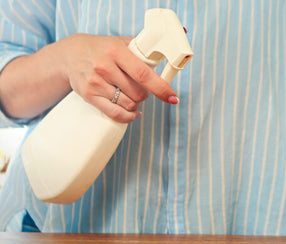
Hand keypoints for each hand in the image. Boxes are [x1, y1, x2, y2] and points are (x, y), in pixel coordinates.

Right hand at [58, 34, 177, 122]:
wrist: (71, 54)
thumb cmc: (102, 48)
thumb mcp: (122, 43)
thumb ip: (143, 50)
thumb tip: (170, 51)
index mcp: (116, 51)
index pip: (143, 74)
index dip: (160, 88)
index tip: (172, 97)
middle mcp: (105, 66)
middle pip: (138, 93)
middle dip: (145, 95)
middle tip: (142, 89)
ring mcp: (96, 82)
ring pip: (128, 104)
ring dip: (136, 104)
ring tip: (131, 95)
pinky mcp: (89, 95)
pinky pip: (114, 113)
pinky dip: (128, 116)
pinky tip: (132, 112)